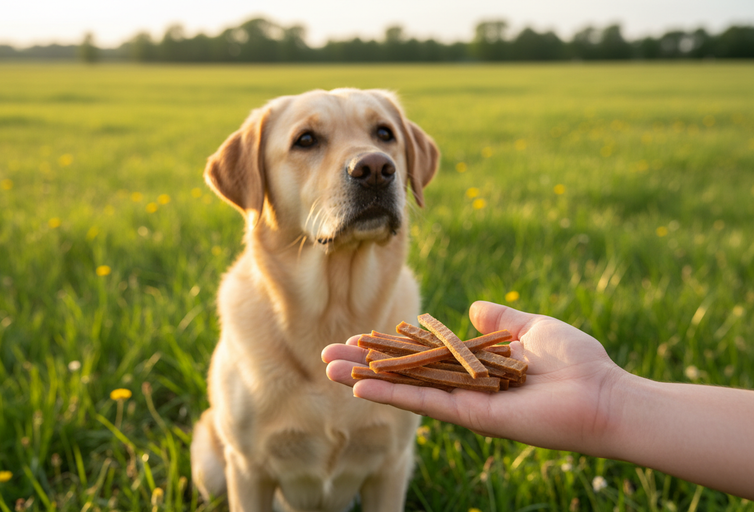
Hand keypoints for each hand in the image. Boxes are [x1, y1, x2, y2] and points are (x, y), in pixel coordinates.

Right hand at [323, 301, 625, 453]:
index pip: (420, 354)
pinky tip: (359, 389)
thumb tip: (475, 308)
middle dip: (365, 364)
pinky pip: (425, 403)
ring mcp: (465, 404)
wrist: (604, 395)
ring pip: (405, 388)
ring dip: (365, 380)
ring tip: (328, 370)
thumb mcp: (533, 329)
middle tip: (326, 355)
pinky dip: (391, 396)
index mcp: (473, 367)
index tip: (357, 336)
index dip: (387, 346)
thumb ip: (502, 320)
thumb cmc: (578, 363)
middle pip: (403, 373)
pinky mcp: (472, 417)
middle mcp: (463, 387)